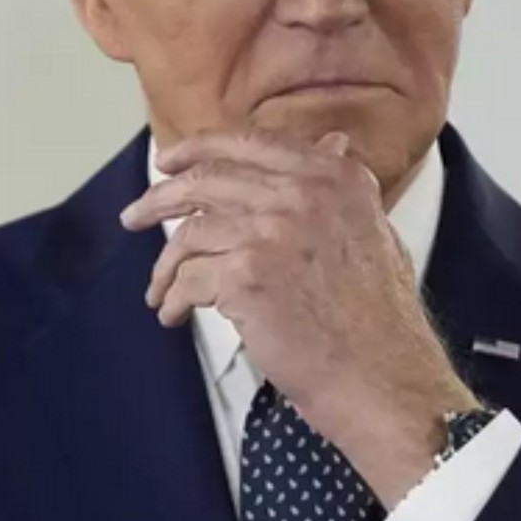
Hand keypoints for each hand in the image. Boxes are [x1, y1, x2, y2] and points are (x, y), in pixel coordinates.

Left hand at [119, 128, 477, 505]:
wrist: (385, 378)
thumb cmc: (380, 318)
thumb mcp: (373, 229)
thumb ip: (342, 185)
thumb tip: (331, 143)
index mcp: (332, 176)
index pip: (247, 143)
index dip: (197, 149)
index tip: (168, 162)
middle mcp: (303, 192)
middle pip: (206, 181)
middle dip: (159, 199)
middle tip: (135, 215)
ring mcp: (272, 232)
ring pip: (190, 233)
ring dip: (165, 265)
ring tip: (158, 289)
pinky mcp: (247, 278)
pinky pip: (188, 280)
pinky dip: (174, 300)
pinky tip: (175, 315)